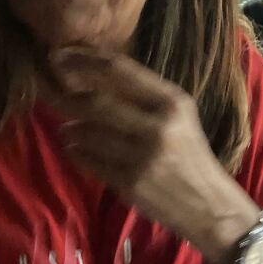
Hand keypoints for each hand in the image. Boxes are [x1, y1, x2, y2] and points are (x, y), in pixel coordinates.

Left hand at [48, 48, 257, 263]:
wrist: (208, 205)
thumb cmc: (190, 158)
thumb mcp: (179, 118)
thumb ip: (145, 98)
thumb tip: (94, 81)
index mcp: (172, 102)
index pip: (120, 70)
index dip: (85, 61)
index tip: (62, 58)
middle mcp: (158, 126)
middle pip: (98, 102)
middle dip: (69, 99)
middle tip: (54, 96)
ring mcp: (143, 157)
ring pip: (90, 134)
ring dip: (72, 130)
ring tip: (68, 128)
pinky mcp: (130, 183)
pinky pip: (91, 162)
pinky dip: (77, 153)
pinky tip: (75, 149)